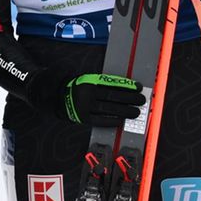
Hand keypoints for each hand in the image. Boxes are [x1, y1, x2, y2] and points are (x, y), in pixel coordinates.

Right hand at [27, 71, 144, 126]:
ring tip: (136, 112)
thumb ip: (104, 83)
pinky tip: (122, 120)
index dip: (127, 86)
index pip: (112, 83)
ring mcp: (85, 106)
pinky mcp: (84, 118)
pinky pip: (101, 120)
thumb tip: (126, 88)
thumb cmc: (79, 88)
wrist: (59, 98)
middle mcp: (87, 94)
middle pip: (114, 97)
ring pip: (109, 109)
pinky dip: (112, 120)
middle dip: (130, 99)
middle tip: (142, 100)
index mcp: (89, 81)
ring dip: (125, 111)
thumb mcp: (88, 80)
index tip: (138, 87)